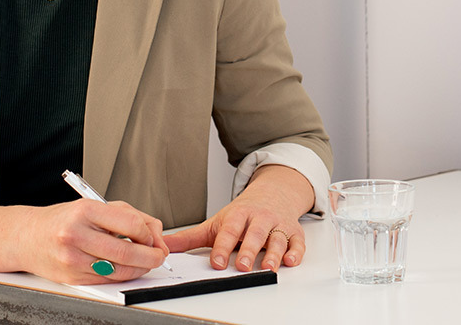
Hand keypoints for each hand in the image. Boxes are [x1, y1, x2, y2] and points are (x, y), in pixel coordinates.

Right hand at [13, 200, 169, 284]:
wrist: (27, 236)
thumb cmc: (63, 219)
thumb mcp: (94, 206)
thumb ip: (128, 216)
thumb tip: (155, 233)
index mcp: (86, 211)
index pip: (131, 224)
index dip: (149, 234)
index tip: (154, 237)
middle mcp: (77, 234)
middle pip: (127, 252)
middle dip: (151, 256)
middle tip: (159, 255)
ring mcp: (73, 258)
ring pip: (119, 270)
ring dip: (139, 268)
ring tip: (143, 261)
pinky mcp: (72, 277)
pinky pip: (107, 279)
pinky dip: (121, 275)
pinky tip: (124, 266)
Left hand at [163, 165, 314, 272]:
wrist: (272, 194)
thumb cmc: (242, 214)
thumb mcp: (216, 222)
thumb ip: (190, 237)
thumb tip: (163, 245)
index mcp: (237, 215)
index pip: (229, 231)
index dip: (222, 247)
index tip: (217, 262)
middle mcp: (258, 219)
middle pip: (254, 234)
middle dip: (248, 250)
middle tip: (242, 266)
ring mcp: (277, 225)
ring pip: (276, 239)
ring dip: (273, 253)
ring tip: (268, 267)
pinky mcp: (293, 232)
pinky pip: (297, 242)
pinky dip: (296, 251)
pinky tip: (291, 260)